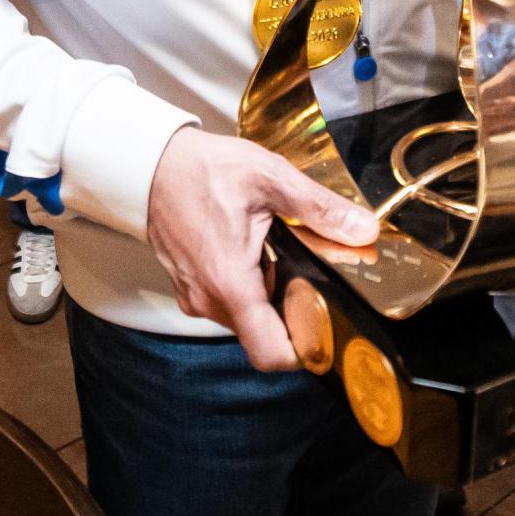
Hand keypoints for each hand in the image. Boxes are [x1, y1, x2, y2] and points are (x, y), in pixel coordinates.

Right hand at [145, 127, 378, 370]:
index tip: (329, 324)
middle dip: (294, 310)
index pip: (272, 353)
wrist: (151, 162)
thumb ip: (320, 209)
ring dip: (271, 295)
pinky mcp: (190, 286)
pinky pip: (228, 302)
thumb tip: (364, 230)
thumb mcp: (271, 179)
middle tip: (313, 272)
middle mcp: (209, 300)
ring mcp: (196, 296)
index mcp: (230, 283)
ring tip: (283, 252)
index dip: (306, 348)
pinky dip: (249, 285)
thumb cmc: (202, 169)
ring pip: (247, 319)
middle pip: (265, 335)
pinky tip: (257, 249)